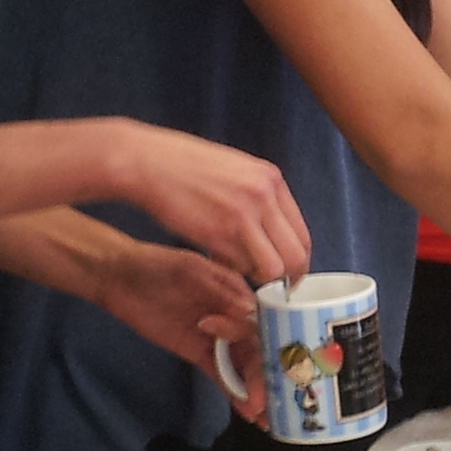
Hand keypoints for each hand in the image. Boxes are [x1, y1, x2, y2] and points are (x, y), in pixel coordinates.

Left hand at [91, 236, 268, 421]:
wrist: (121, 279)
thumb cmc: (159, 266)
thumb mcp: (192, 271)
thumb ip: (222, 292)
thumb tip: (251, 311)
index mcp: (239, 293)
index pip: (262, 324)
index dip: (271, 347)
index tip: (273, 370)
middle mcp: (234, 317)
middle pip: (257, 350)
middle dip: (266, 377)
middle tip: (271, 404)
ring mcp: (216, 337)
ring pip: (243, 366)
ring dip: (255, 390)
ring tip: (266, 417)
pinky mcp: (198, 352)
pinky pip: (220, 373)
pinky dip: (233, 390)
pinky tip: (245, 411)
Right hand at [112, 124, 312, 284]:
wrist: (148, 162)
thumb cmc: (184, 166)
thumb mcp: (234, 169)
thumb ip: (258, 195)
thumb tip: (272, 229)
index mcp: (271, 179)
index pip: (302, 233)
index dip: (296, 260)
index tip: (287, 274)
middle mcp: (265, 195)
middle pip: (296, 255)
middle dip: (286, 279)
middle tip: (272, 288)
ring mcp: (244, 213)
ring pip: (273, 268)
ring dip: (257, 278)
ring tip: (238, 269)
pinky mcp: (219, 231)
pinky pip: (242, 267)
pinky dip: (233, 271)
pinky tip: (216, 258)